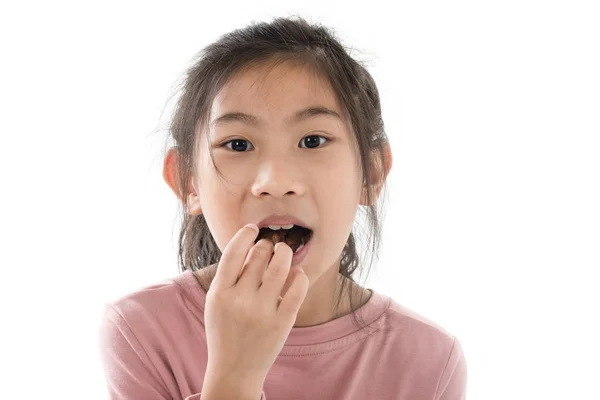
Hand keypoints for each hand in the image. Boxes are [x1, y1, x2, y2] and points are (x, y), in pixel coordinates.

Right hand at [203, 224, 309, 384]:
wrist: (235, 369)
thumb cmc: (225, 330)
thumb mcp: (215, 303)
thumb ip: (229, 276)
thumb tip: (251, 245)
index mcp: (219, 293)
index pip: (233, 252)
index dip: (244, 234)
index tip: (252, 228)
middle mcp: (240, 300)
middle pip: (259, 255)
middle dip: (266, 245)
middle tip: (268, 247)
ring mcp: (262, 311)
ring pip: (281, 266)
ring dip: (285, 252)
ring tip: (284, 252)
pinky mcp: (282, 322)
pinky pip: (298, 288)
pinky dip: (300, 275)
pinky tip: (297, 274)